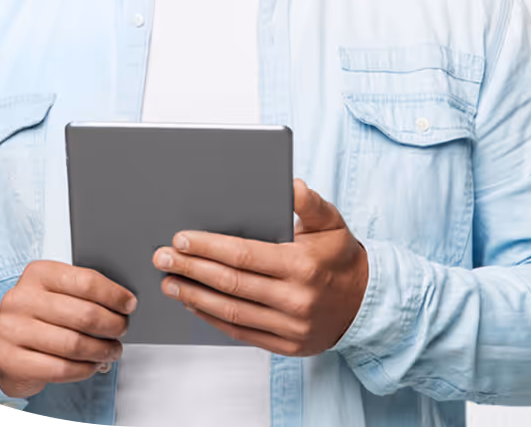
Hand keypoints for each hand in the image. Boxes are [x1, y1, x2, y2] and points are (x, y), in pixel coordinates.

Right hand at [0, 260, 136, 397]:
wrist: (3, 347)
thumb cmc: (38, 317)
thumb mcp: (54, 292)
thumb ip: (81, 291)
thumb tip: (123, 301)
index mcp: (37, 273)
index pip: (85, 281)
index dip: (113, 294)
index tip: (128, 304)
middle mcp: (21, 298)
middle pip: (83, 314)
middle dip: (112, 324)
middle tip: (122, 329)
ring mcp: (12, 330)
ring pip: (74, 344)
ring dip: (101, 350)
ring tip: (112, 350)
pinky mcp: (11, 359)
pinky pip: (60, 368)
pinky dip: (84, 369)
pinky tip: (92, 365)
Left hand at [151, 179, 367, 355]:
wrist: (368, 304)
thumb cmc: (341, 257)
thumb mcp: (332, 222)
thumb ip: (309, 203)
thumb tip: (291, 184)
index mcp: (301, 265)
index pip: (243, 254)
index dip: (208, 247)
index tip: (181, 239)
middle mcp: (295, 299)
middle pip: (231, 282)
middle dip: (191, 268)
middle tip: (162, 258)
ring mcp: (290, 326)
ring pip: (231, 311)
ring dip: (195, 296)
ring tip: (169, 282)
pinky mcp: (287, 346)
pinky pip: (241, 332)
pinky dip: (213, 318)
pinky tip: (194, 303)